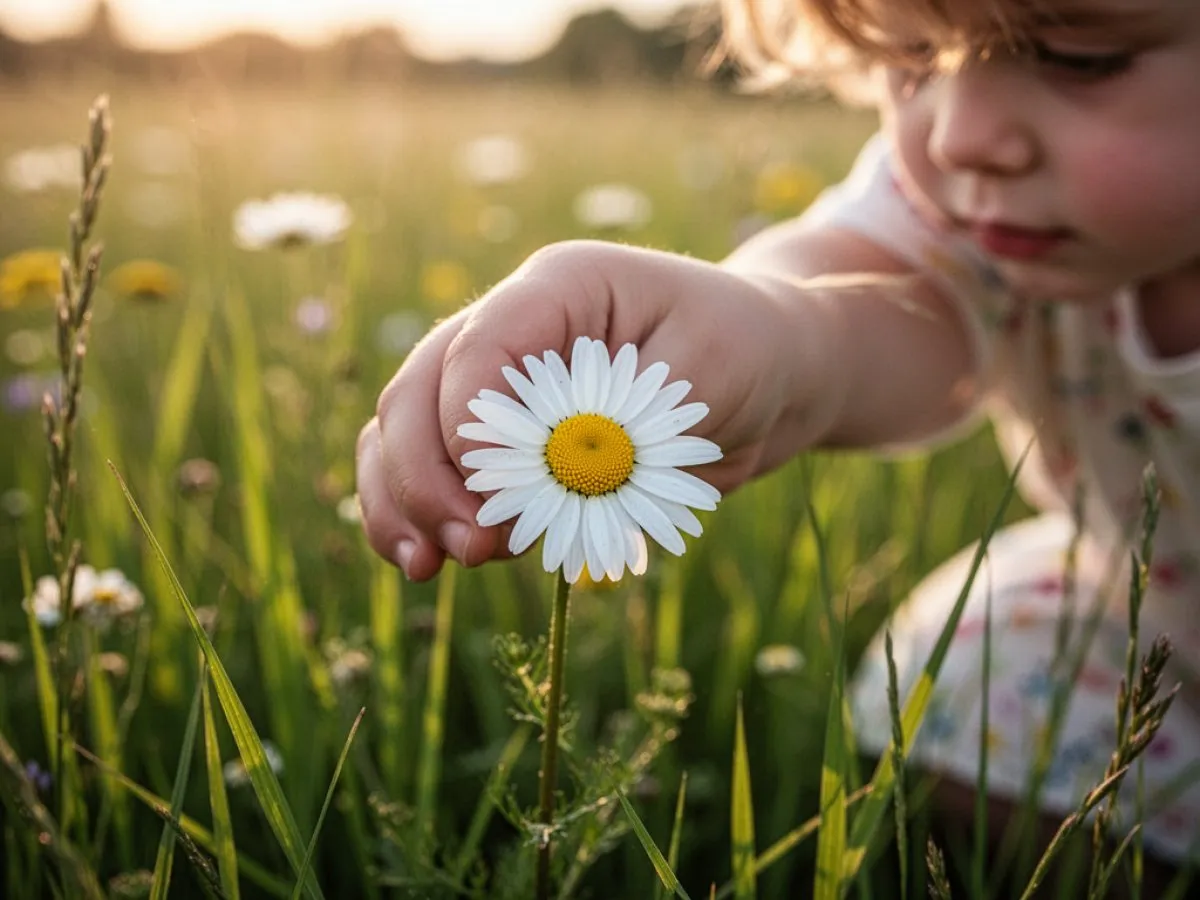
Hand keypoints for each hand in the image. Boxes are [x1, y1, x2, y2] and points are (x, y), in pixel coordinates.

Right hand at [356, 239, 804, 579]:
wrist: (764, 373)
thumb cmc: (744, 352)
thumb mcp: (705, 373)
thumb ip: (623, 419)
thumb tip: (536, 479)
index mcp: (556, 288)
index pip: (478, 347)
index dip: (469, 426)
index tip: (495, 496)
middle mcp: (510, 330)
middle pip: (418, 393)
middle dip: (427, 477)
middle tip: (471, 545)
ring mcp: (497, 386)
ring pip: (403, 434)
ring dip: (404, 501)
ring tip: (429, 564)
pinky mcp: (505, 440)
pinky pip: (432, 470)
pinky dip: (418, 514)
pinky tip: (427, 560)